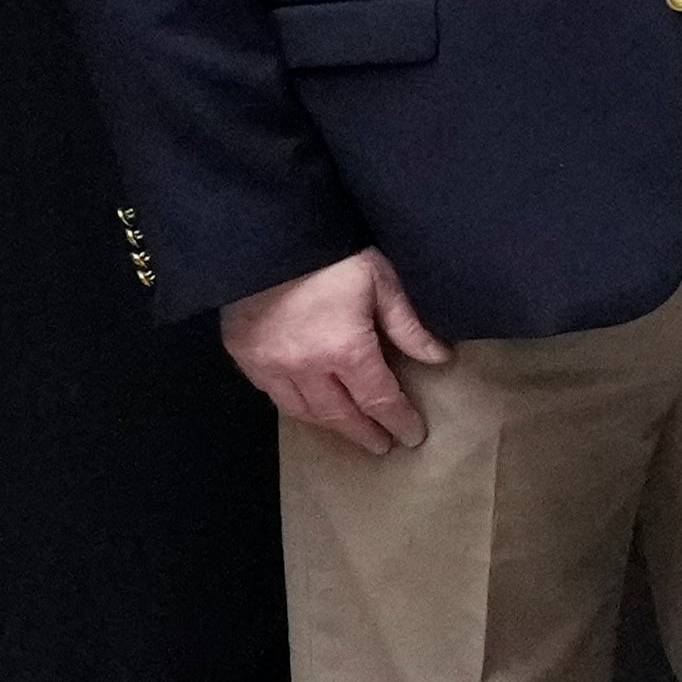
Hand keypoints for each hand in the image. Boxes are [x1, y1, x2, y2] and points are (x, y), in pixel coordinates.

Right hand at [219, 247, 444, 454]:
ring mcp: (269, 364)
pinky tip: (306, 406)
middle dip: (363, 432)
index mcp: (345, 350)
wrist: (264, 236)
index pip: (378, 399)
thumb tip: (438, 357)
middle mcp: (305, 367)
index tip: (412, 437)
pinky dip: (294, 404)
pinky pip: (271, 392)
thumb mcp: (381, 282)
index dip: (397, 420)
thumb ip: (407, 325)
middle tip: (381, 445)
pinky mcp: (243, 354)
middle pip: (338, 413)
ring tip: (348, 429)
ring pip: (301, 409)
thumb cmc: (331, 254)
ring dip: (328, 424)